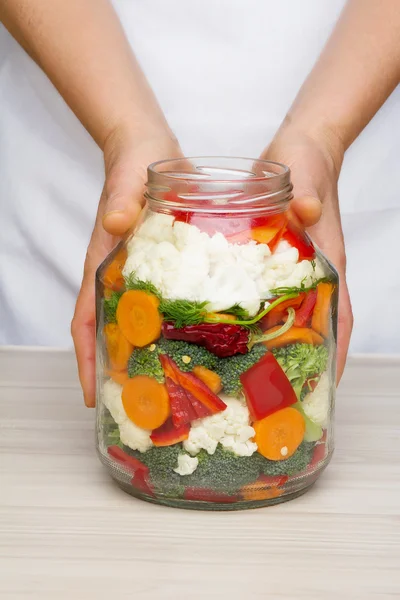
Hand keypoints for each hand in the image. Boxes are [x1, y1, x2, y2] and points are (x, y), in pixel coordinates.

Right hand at [71, 125, 182, 406]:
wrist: (149, 149)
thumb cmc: (134, 163)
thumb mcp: (130, 178)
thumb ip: (124, 199)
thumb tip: (117, 224)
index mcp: (102, 263)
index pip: (84, 319)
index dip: (86, 358)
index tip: (92, 394)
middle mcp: (119, 276)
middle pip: (110, 332)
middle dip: (119, 370)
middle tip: (140, 407)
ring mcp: (141, 274)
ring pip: (139, 323)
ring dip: (147, 354)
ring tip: (169, 387)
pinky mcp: (165, 266)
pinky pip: (167, 303)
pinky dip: (174, 327)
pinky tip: (198, 343)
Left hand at [261, 124, 352, 382]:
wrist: (301, 150)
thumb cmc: (309, 165)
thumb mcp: (306, 175)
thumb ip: (306, 192)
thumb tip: (305, 210)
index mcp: (328, 264)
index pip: (339, 318)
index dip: (336, 354)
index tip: (324, 388)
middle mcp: (314, 275)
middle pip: (314, 328)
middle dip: (299, 362)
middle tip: (274, 395)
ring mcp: (294, 272)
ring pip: (289, 318)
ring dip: (274, 346)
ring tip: (245, 375)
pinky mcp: (273, 263)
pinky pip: (265, 299)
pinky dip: (252, 320)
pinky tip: (227, 333)